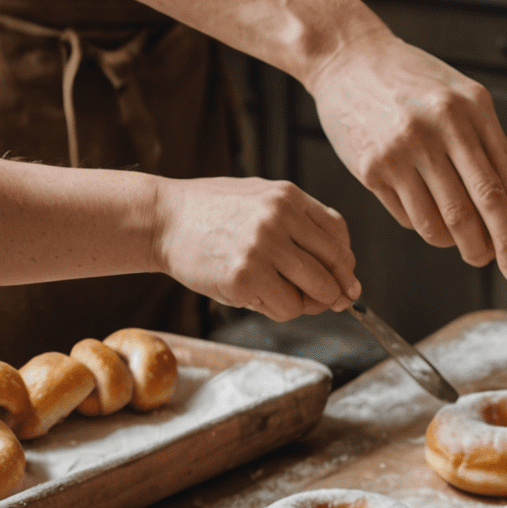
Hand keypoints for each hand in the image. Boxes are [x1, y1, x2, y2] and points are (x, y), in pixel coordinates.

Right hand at [152, 177, 359, 320]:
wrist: (161, 219)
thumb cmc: (212, 213)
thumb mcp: (261, 199)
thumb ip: (300, 224)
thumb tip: (343, 270)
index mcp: (288, 197)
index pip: (339, 236)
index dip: (345, 264)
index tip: (343, 279)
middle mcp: (280, 219)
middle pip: (336, 266)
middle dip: (335, 290)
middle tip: (326, 300)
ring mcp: (263, 248)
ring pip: (317, 292)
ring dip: (308, 303)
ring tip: (283, 294)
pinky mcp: (245, 277)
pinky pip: (287, 308)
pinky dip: (280, 310)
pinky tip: (259, 296)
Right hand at [307, 30, 506, 281]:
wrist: (348, 58)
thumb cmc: (414, 83)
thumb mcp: (463, 100)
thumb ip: (495, 152)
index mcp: (471, 108)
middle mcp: (438, 128)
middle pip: (479, 208)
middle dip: (501, 248)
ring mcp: (402, 150)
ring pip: (444, 224)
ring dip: (463, 246)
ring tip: (470, 246)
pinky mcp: (373, 169)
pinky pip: (412, 219)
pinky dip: (429, 229)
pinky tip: (432, 217)